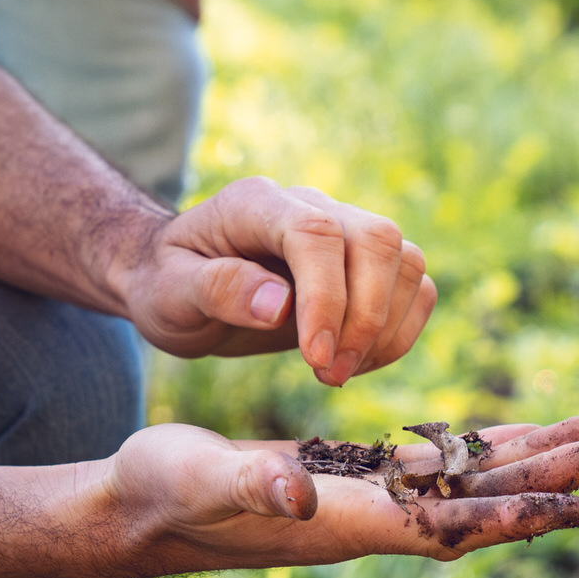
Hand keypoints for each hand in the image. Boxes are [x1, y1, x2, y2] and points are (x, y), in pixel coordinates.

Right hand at [105, 417, 578, 568]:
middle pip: (478, 505)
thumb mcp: (198, 479)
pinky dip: (481, 452)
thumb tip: (298, 493)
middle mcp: (368, 522)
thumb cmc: (160, 493)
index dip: (513, 514)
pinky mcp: (351, 484)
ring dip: (530, 462)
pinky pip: (435, 470)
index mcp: (343, 524)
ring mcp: (363, 505)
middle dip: (550, 479)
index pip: (447, 524)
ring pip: (465, 484)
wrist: (136, 511)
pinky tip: (514, 437)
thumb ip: (249, 486)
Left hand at [118, 177, 436, 386]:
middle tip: (329, 374)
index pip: (315, 233)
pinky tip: (358, 362)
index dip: (327, 297)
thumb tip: (279, 305)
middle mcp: (308, 204)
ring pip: (405, 260)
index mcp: (255, 203)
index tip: (314, 358)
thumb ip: (218, 289)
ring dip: (386, 327)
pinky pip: (412, 285)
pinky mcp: (363, 263)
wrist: (178, 283)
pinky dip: (399, 330)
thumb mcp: (168, 294)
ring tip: (337, 373)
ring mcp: (343, 228)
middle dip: (365, 317)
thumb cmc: (166, 285)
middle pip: (376, 240)